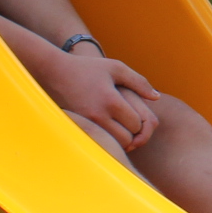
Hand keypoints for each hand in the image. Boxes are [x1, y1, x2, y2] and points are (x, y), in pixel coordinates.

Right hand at [40, 49, 159, 150]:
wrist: (55, 71)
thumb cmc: (88, 68)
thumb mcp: (116, 68)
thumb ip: (139, 82)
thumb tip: (156, 97)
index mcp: (111, 101)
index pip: (136, 124)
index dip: (140, 122)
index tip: (134, 113)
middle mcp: (98, 115)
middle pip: (127, 139)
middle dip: (132, 133)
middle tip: (129, 123)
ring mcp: (86, 123)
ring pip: (113, 145)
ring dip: (120, 139)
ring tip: (120, 127)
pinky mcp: (77, 127)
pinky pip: (99, 142)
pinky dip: (107, 140)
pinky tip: (107, 128)